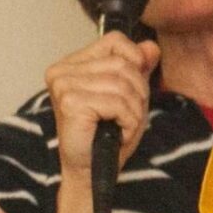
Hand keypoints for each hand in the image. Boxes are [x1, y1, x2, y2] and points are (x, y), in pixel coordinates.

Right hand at [47, 31, 160, 175]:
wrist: (90, 170)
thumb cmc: (104, 135)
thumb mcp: (128, 95)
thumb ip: (138, 68)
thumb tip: (151, 47)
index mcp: (72, 64)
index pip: (114, 41)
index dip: (134, 60)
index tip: (133, 88)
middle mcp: (62, 71)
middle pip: (122, 63)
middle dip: (137, 92)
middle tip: (128, 115)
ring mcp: (64, 86)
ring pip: (122, 84)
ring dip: (133, 110)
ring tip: (123, 126)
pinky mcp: (70, 103)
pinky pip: (117, 102)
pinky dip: (127, 121)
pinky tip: (117, 132)